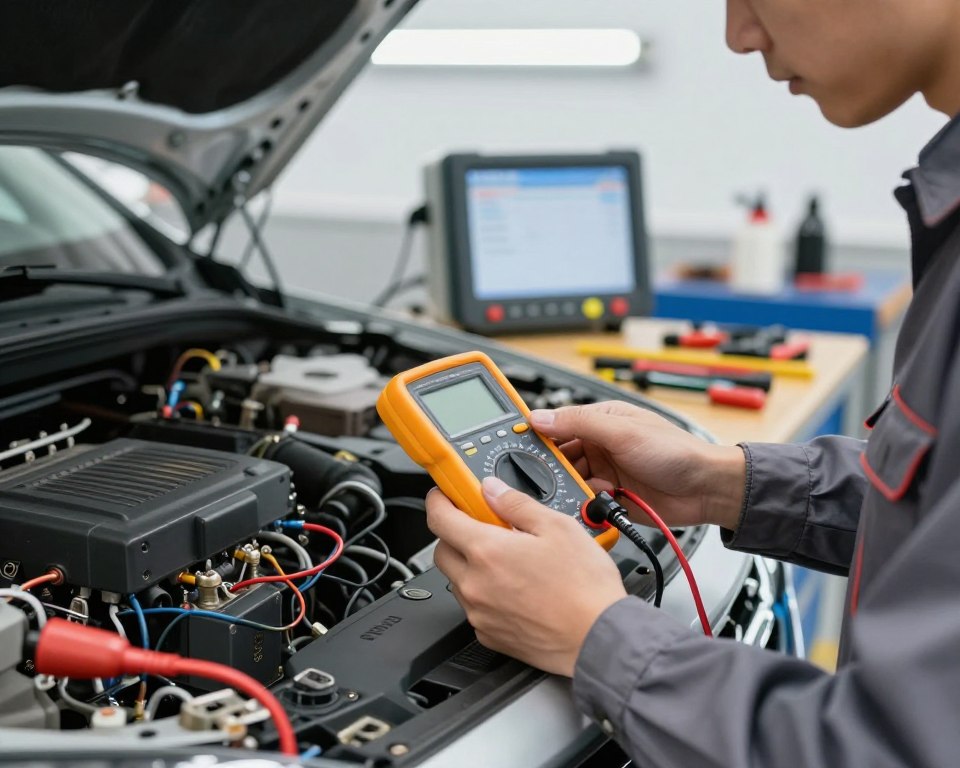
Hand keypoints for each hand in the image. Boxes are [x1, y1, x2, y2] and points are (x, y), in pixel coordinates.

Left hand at [426, 477, 626, 676]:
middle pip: (441, 550)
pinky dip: (483, 593)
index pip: (439, 518)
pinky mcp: (489, 635)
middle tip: (480, 526)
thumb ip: (517, 504)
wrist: (598, 639)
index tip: (445, 495)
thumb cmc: (584, 588)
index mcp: (487, 551)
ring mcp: (479, 613)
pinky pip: (473, 607)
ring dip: (469, 565)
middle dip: (453, 533)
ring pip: (457, 580)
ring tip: (506, 560)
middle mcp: (475, 584)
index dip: (439, 500)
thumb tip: (493, 490)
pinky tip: (513, 588)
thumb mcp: (557, 527)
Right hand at [530, 401, 745, 530]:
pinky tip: (589, 505)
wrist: (708, 490)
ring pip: (569, 482)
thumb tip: (540, 417)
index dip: (536, 434)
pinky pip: (585, 502)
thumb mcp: (623, 431)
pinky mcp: (610, 500)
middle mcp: (599, 447)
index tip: (515, 443)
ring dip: (568, 488)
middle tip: (539, 477)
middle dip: (549, 468)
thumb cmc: (678, 452)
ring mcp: (604, 474)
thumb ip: (579, 423)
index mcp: (600, 422)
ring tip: (572, 491)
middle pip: (558, 458)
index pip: (557, 425)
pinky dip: (583, 505)